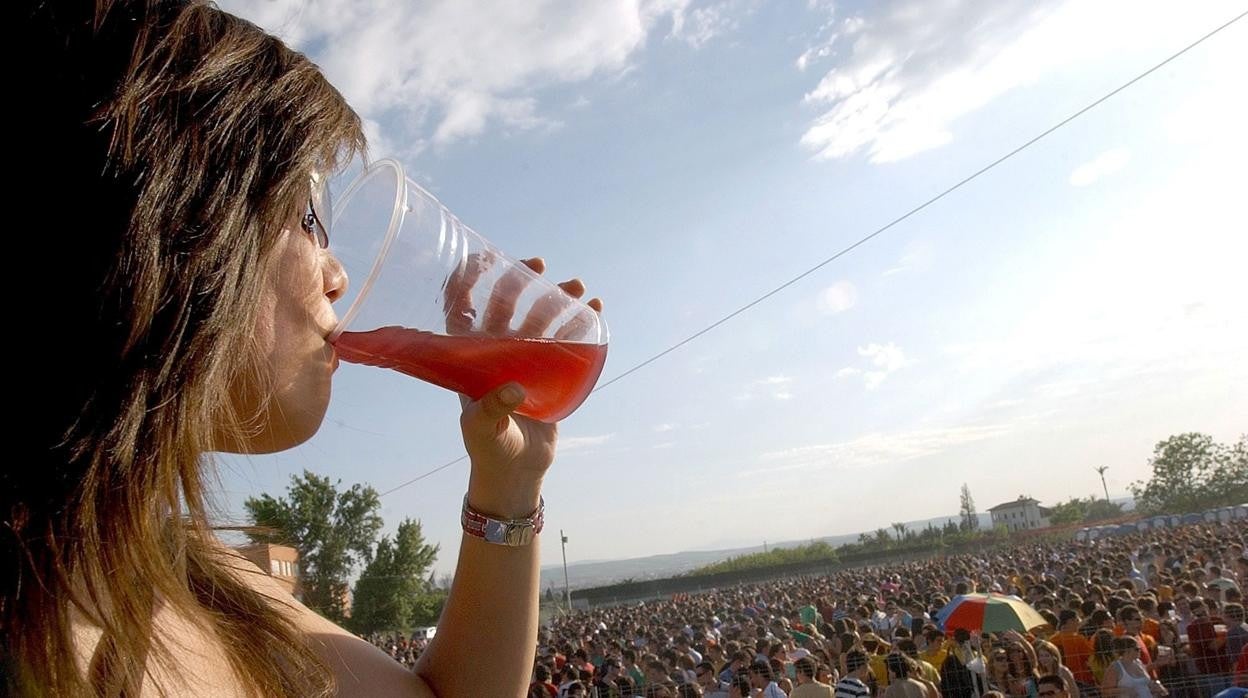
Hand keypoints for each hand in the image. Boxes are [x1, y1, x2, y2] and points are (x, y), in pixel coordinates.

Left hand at [457, 257, 601, 517]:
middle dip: (521, 279)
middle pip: (505, 303)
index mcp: (469, 357)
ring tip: (577, 286)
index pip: (461, 308)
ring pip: (539, 317)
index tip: (485, 259)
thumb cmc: (489, 448)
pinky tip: (593, 308)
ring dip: (556, 297)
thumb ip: (491, 410)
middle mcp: (495, 351)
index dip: (468, 280)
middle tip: (540, 263)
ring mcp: (524, 359)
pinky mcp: (550, 371)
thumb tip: (513, 388)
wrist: (516, 471)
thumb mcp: (483, 430)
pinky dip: (579, 321)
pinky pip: (565, 338)